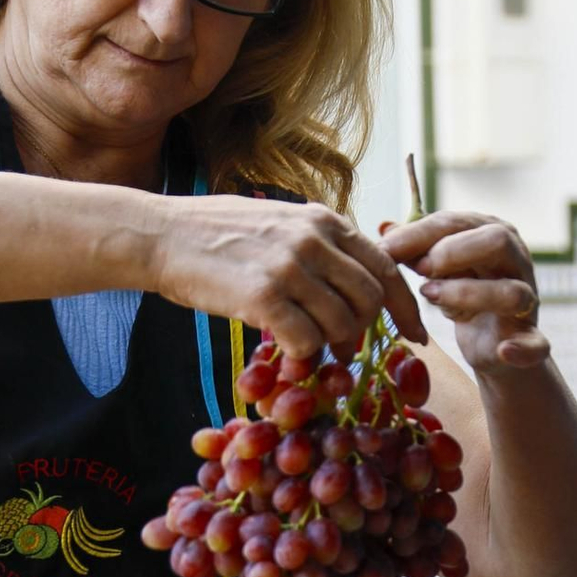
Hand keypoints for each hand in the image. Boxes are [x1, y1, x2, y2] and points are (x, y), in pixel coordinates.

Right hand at [148, 193, 423, 357]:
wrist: (161, 235)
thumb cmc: (216, 235)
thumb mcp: (281, 223)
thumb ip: (320, 247)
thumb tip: (353, 287)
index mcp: (325, 221)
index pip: (387, 266)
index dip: (406, 306)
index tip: (416, 334)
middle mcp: (314, 239)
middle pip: (370, 300)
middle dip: (364, 332)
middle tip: (343, 348)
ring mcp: (289, 267)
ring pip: (342, 325)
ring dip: (330, 347)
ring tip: (308, 347)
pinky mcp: (262, 296)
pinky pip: (306, 341)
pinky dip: (301, 355)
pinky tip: (283, 350)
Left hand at [379, 210, 546, 373]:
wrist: (491, 345)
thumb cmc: (463, 296)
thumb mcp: (437, 270)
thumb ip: (415, 250)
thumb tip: (383, 227)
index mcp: (492, 235)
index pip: (457, 221)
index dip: (420, 233)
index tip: (386, 247)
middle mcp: (516, 261)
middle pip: (498, 241)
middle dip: (454, 252)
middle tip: (419, 270)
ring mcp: (528, 300)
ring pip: (512, 291)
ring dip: (470, 294)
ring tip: (433, 298)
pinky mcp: (531, 338)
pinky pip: (537, 343)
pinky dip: (522, 349)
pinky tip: (503, 351)